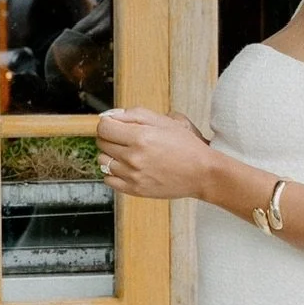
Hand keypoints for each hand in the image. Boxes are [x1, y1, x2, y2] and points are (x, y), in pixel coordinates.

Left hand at [95, 109, 213, 200]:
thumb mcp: (165, 121)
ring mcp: (132, 176)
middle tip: (123, 137)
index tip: (114, 124)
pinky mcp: (134, 190)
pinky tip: (126, 167)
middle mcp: (133, 157)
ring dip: (111, 154)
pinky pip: (108, 180)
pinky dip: (113, 173)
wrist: (202, 173)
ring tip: (127, 153)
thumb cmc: (186, 146)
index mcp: (140, 137)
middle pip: (101, 143)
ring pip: (103, 161)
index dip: (107, 123)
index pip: (103, 127)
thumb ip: (136, 114)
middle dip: (110, 137)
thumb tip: (113, 115)